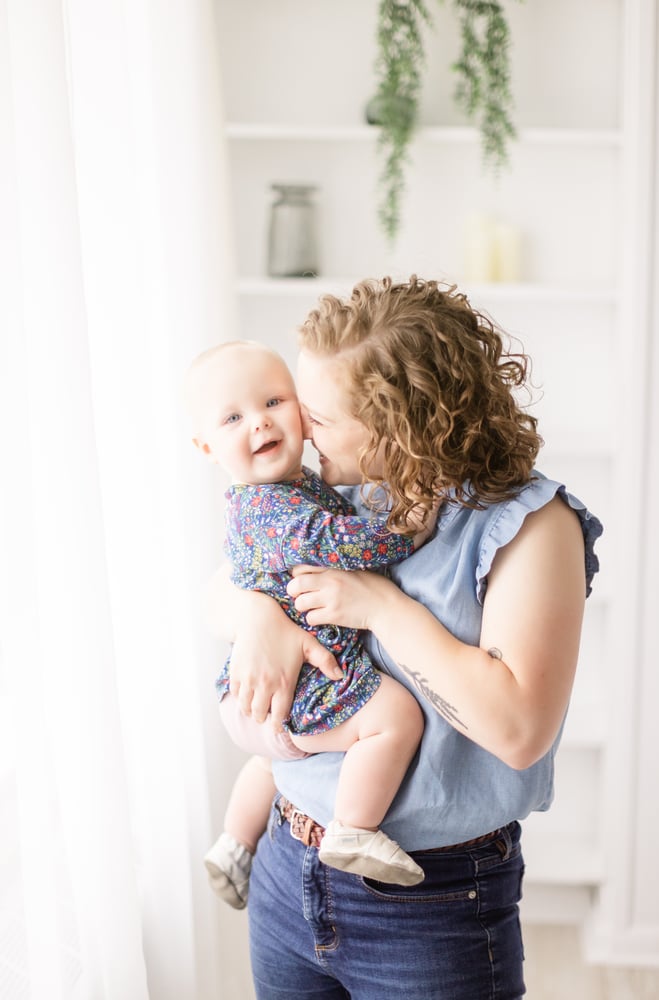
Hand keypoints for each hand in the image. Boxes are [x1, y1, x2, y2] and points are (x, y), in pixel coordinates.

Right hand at [228, 591, 341, 730]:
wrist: (257, 618)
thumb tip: (340, 676)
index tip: (279, 724)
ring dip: (250, 710)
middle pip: (260, 715)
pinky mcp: (235, 673)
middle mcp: (264, 684)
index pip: (279, 716)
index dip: (279, 725)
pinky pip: (235, 695)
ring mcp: (248, 679)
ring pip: (246, 708)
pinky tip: (247, 693)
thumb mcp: (308, 644)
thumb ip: (325, 660)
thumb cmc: (285, 631)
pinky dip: (240, 697)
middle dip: (264, 718)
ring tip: (256, 707)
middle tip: (267, 714)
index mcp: (284, 682)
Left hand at [287, 565, 397, 631]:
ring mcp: (331, 599)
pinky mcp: (334, 615)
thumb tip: (319, 567)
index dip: (297, 575)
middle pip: (295, 585)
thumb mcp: (355, 569)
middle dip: (293, 591)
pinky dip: (312, 618)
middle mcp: (330, 582)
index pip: (302, 567)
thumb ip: (336, 568)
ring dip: (302, 606)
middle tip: (300, 595)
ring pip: (300, 603)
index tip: (301, 580)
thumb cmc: (374, 587)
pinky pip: (310, 618)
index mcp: (334, 568)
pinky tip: (320, 616)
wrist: (386, 607)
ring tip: (310, 607)